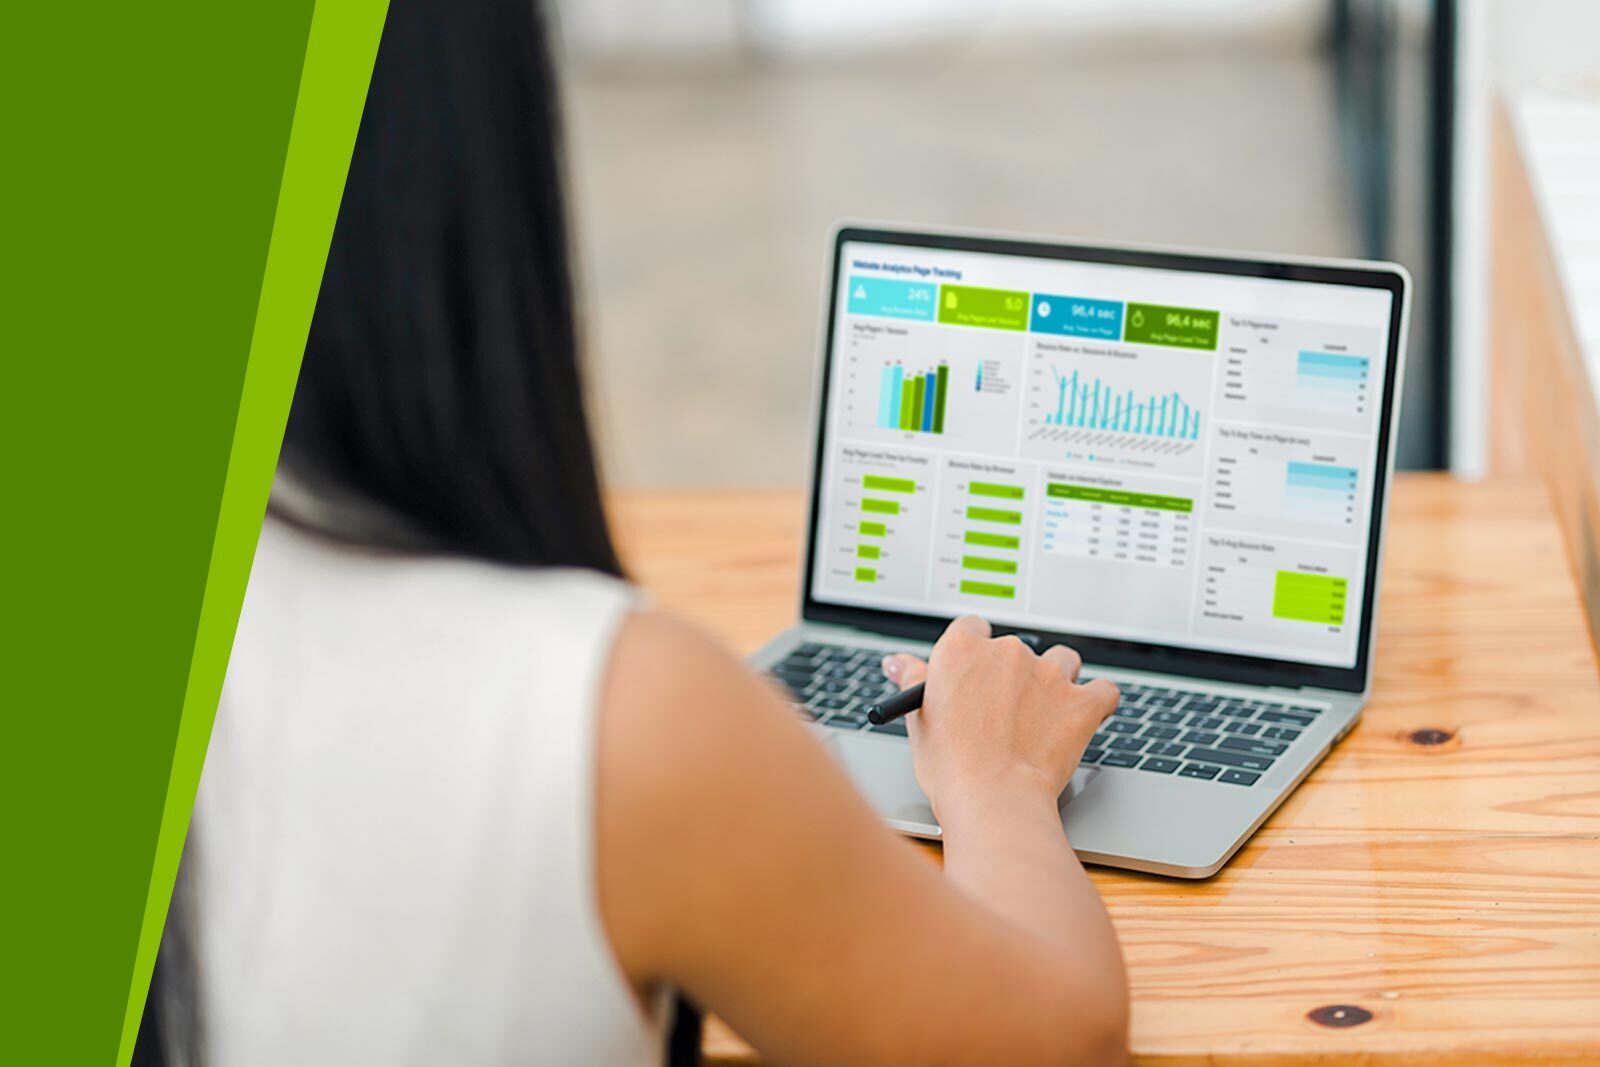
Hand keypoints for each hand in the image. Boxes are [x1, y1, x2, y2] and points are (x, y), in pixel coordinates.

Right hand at [881, 616, 1118, 823]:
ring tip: (1045, 714)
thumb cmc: (951, 768)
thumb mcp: (920, 721)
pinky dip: (1097, 700)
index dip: (975, 653)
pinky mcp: (1082, 702)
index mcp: (962, 651)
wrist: (993, 800)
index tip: (975, 673)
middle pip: (1017, 648)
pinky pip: (1103, 690)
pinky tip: (1085, 716)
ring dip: (1057, 680)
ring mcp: (1049, 675)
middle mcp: (1008, 652)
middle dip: (1014, 674)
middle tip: (1004, 710)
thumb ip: (914, 682)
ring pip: (1063, 660)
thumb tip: (898, 664)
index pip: (972, 628)